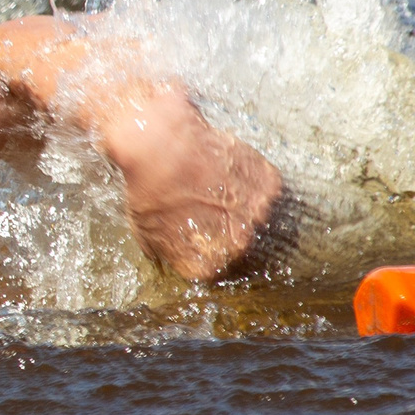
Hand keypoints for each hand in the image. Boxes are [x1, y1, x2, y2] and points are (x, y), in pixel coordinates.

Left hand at [104, 86, 285, 280]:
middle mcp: (240, 245)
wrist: (164, 146)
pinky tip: (230, 173)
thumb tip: (168, 257)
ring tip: (221, 189)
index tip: (198, 234)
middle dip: (226, 231)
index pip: (214, 268)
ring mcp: (259, 215)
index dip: (204, 249)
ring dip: (243, 209)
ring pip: (257, 219)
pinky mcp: (270, 186)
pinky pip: (265, 191)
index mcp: (209, 264)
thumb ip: (165, 252)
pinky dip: (252, 185)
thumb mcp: (144, 232)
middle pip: (241, 246)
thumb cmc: (150, 188)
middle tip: (211, 208)